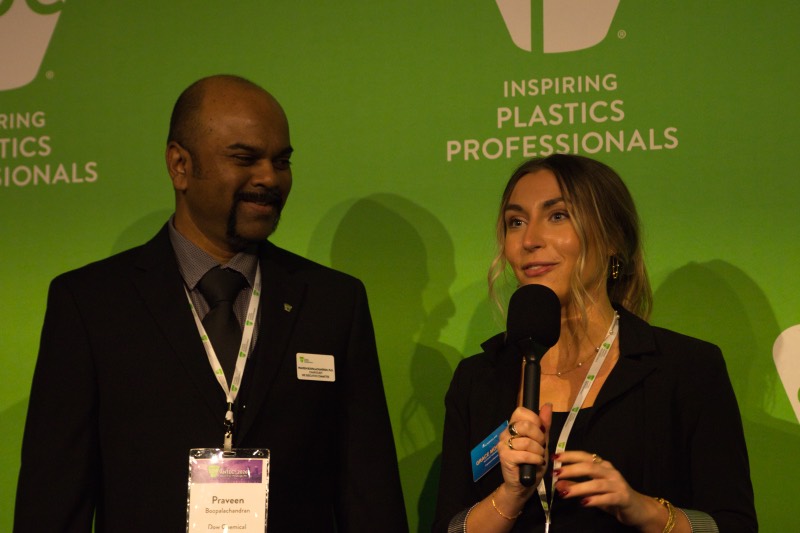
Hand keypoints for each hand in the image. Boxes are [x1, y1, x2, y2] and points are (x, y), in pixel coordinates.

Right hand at [497, 404, 552, 497]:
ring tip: (538, 457)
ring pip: (526, 442)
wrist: (523, 485)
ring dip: (538, 451)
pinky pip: (524, 454)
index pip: (521, 411)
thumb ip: (544, 424)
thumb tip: (548, 405)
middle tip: (540, 446)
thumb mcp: (542, 442)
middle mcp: (505, 433)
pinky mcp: (504, 457)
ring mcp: (503, 445)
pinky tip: (536, 463)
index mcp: (513, 426)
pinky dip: (535, 459)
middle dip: (539, 437)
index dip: (534, 419)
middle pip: (524, 425)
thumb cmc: (532, 462)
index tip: (540, 431)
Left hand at [553, 451, 668, 530]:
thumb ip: (576, 486)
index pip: (585, 456)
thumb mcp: (592, 491)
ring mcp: (618, 484)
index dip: (569, 455)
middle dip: (571, 470)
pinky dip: (594, 499)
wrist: (638, 509)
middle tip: (556, 474)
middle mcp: (610, 472)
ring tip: (564, 493)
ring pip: (596, 483)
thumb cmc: (613, 497)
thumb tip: (557, 483)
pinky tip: (583, 503)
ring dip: (579, 487)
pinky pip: (607, 498)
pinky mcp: (623, 498)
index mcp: (603, 466)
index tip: (554, 457)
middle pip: (589, 467)